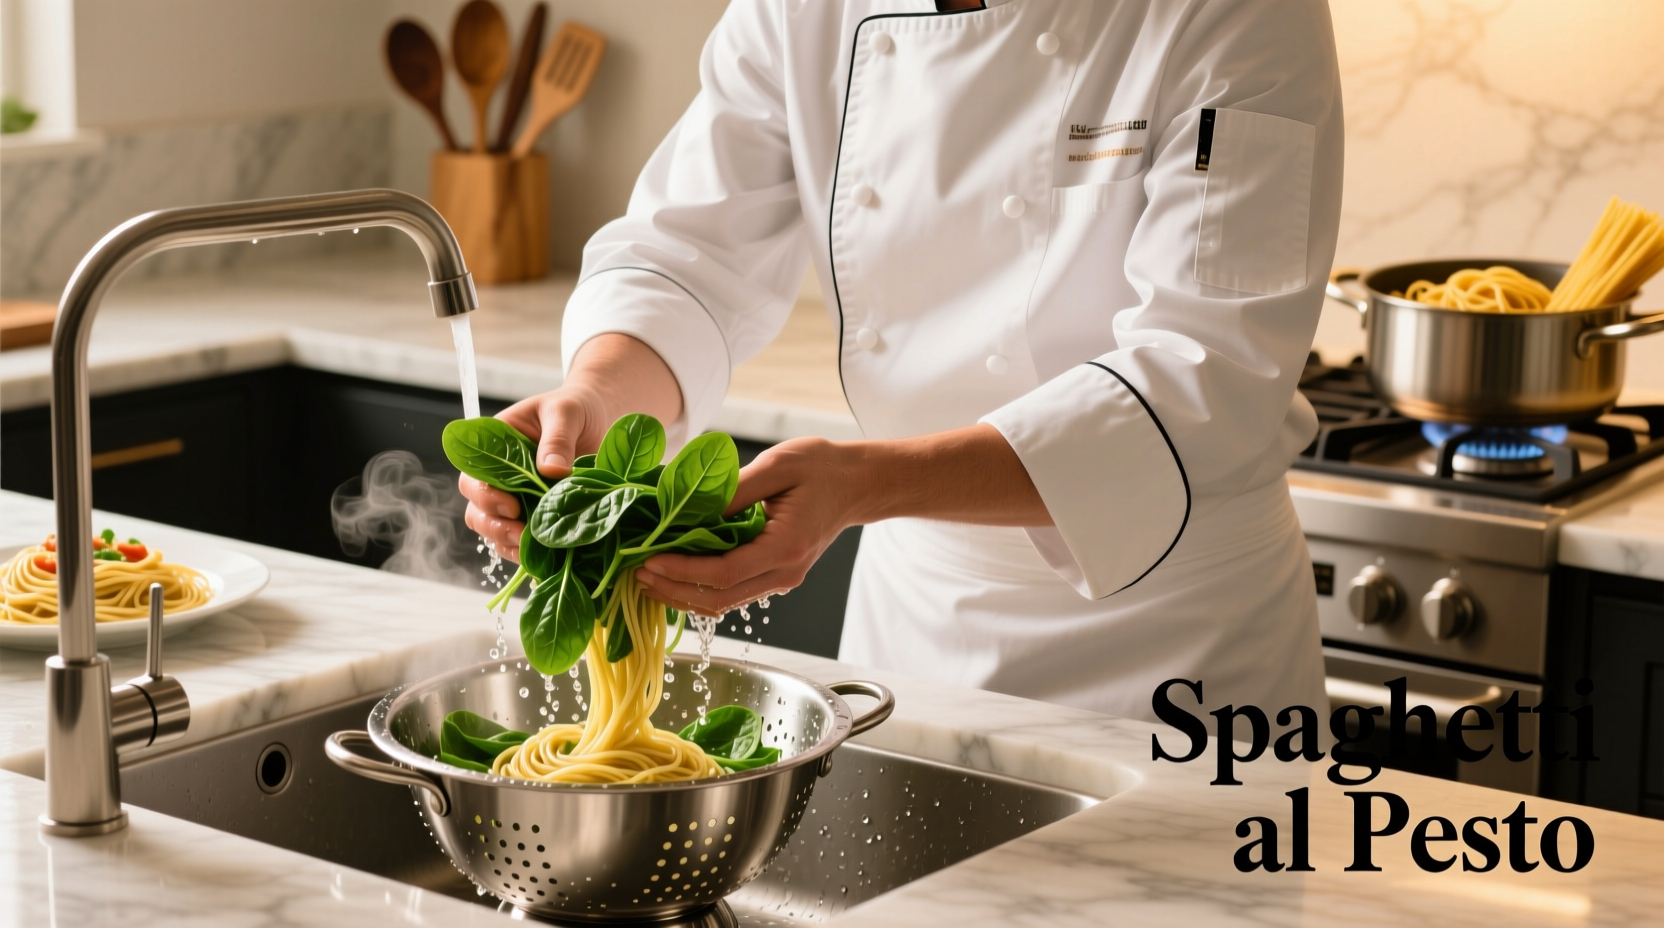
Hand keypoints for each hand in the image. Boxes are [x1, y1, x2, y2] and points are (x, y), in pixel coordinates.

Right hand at [459, 386, 609, 561]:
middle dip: (494, 526)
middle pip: (477, 510)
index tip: (511, 506)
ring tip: (532, 547)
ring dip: (508, 543)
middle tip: (520, 533)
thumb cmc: (576, 409)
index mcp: (494, 447)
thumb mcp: (565, 412)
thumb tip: (551, 470)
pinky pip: (522, 541)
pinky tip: (545, 556)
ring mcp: (517, 498)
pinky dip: (528, 552)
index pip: (473, 476)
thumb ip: (557, 438)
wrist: (600, 419)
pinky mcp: (538, 516)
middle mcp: (499, 476)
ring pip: (494, 530)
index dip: (485, 496)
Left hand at [636, 437, 856, 614]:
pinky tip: (675, 575)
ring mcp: (782, 578)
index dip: (682, 572)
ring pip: (724, 602)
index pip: (724, 573)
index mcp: (785, 547)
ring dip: (683, 595)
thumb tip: (691, 510)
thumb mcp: (777, 464)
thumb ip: (735, 490)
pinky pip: (733, 591)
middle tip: (636, 575)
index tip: (649, 560)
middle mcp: (784, 572)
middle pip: (719, 599)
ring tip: (647, 579)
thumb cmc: (821, 467)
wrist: (856, 484)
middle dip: (674, 591)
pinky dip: (700, 588)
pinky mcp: (776, 575)